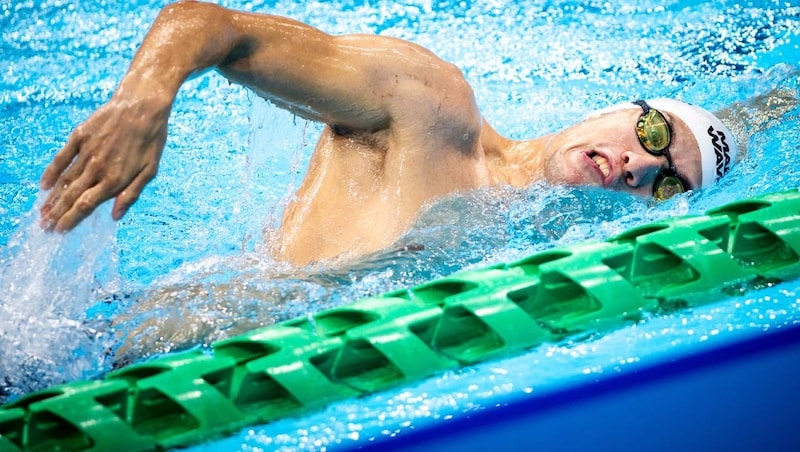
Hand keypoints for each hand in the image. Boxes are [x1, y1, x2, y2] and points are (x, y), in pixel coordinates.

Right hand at [40, 96, 168, 230]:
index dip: (72, 220)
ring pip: (65, 180)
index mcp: (115, 179)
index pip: (87, 206)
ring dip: (52, 198)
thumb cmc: (151, 140)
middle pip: (71, 196)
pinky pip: (61, 158)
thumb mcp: (150, 170)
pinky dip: (51, 172)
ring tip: (42, 213)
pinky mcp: (80, 136)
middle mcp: (97, 168)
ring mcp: (87, 152)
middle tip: (46, 227)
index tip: (61, 231)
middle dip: (57, 214)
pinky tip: (44, 185)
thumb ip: (131, 194)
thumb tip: (116, 216)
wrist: (143, 105)